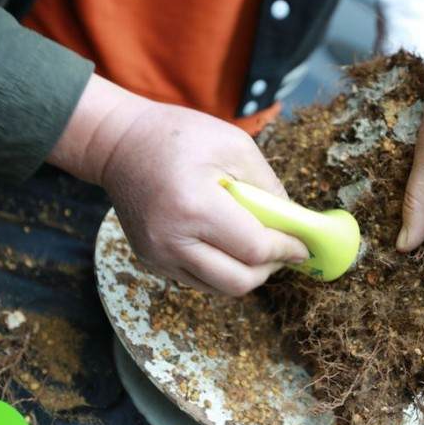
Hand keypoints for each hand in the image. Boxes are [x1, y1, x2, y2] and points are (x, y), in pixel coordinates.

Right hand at [48, 75, 308, 295]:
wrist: (117, 144)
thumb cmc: (178, 136)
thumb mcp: (234, 146)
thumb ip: (269, 187)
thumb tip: (296, 222)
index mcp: (194, 208)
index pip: (254, 249)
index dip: (287, 249)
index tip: (306, 245)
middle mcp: (171, 241)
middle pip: (239, 281)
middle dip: (271, 268)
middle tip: (285, 249)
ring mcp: (158, 256)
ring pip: (220, 288)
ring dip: (248, 273)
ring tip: (258, 245)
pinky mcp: (152, 261)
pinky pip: (200, 280)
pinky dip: (224, 270)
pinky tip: (230, 244)